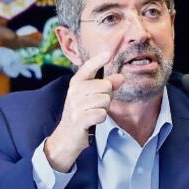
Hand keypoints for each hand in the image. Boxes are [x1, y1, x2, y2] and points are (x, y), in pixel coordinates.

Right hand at [43, 48, 124, 171]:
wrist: (67, 136)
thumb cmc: (82, 112)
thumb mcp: (92, 96)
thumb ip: (107, 85)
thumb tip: (121, 77)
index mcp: (76, 82)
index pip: (89, 67)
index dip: (99, 60)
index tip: (109, 52)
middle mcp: (74, 91)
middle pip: (105, 86)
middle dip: (107, 97)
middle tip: (95, 105)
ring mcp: (75, 105)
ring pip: (105, 100)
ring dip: (104, 109)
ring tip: (93, 113)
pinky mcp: (79, 119)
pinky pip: (101, 114)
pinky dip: (100, 118)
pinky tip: (92, 121)